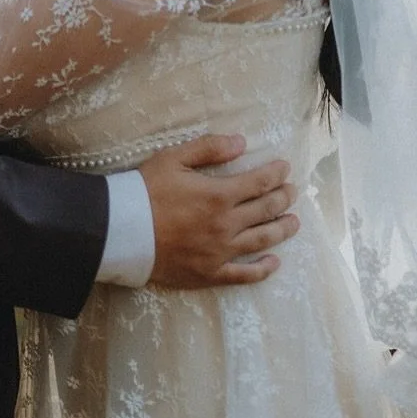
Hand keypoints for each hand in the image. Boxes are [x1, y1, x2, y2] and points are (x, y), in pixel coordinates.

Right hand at [139, 136, 297, 288]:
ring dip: (282, 229)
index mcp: (219, 195)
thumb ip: (209, 148)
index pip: (260, 183)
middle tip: (293, 191)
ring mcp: (220, 252)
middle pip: (266, 210)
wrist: (122, 230)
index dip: (276, 174)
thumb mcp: (173, 157)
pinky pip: (244, 275)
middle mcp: (226, 225)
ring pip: (262, 241)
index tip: (286, 168)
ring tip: (294, 222)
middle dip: (283, 198)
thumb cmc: (146, 190)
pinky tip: (274, 263)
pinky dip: (263, 270)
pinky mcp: (210, 273)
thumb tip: (242, 142)